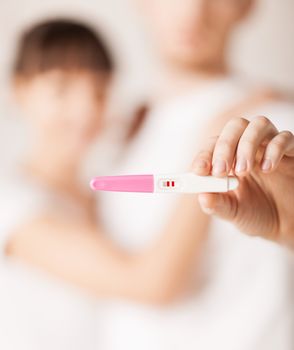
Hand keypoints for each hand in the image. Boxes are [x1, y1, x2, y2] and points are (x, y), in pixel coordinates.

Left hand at [193, 116, 293, 246]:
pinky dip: (274, 150)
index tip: (199, 170)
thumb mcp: (233, 213)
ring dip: (247, 144)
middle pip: (235, 126)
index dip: (204, 154)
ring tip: (243, 171)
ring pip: (258, 124)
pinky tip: (267, 169)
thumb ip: (217, 205)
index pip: (213, 144)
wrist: (287, 225)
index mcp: (229, 158)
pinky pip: (285, 138)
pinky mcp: (292, 154)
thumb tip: (202, 196)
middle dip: (224, 146)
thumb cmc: (256, 214)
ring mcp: (270, 147)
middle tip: (220, 171)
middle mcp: (249, 148)